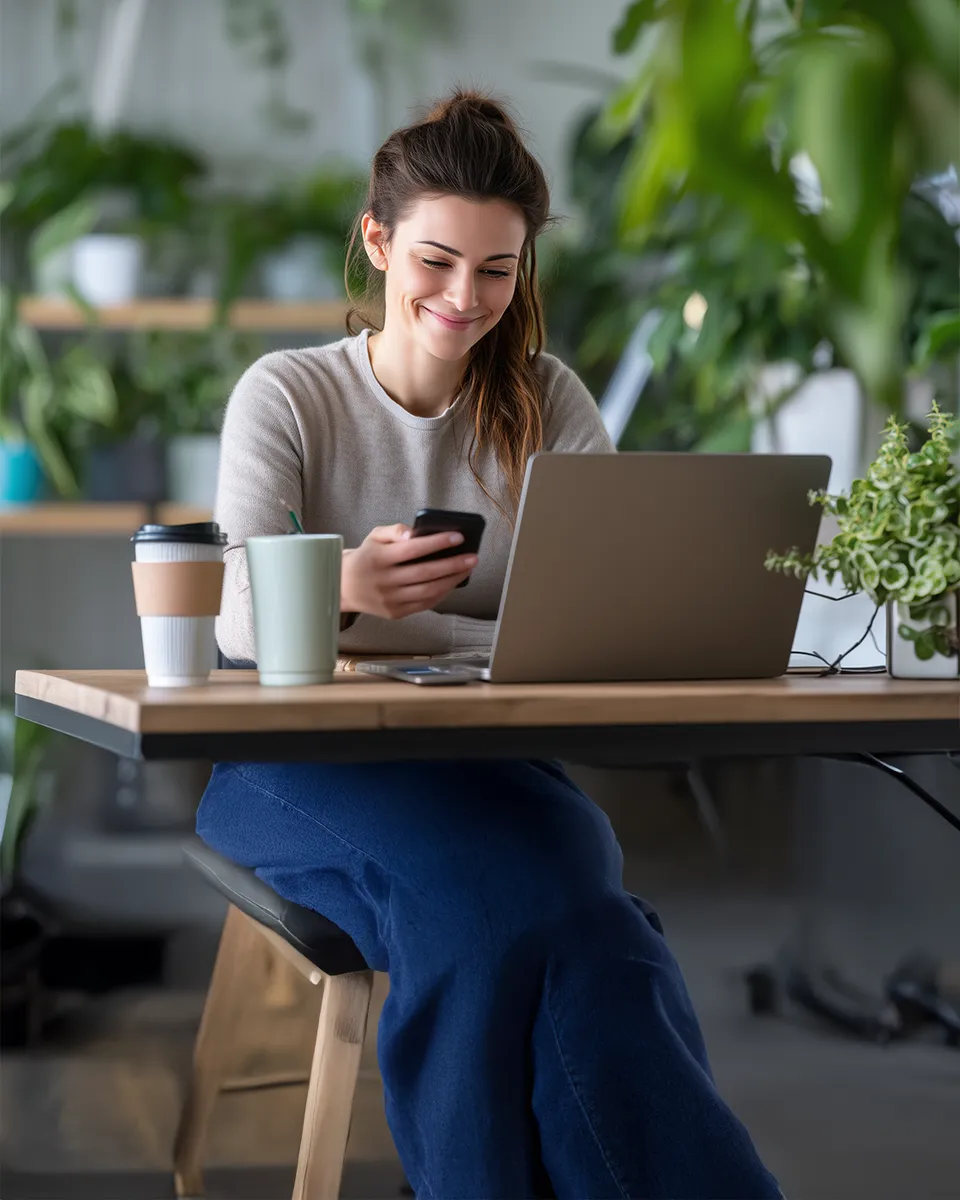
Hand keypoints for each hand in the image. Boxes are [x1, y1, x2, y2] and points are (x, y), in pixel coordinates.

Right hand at [341, 524, 477, 619]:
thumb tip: (413, 533)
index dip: (437, 543)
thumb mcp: (374, 537)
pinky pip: (424, 604)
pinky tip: (453, 582)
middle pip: (425, 573)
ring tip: (467, 569)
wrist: (345, 586)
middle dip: (453, 565)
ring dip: (452, 580)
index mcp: (379, 559)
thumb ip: (394, 531)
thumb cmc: (367, 557)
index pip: (413, 549)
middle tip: (473, 557)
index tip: (458, 537)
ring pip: (428, 591)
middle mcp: (384, 581)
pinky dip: (442, 593)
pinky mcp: (395, 613)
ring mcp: (390, 600)